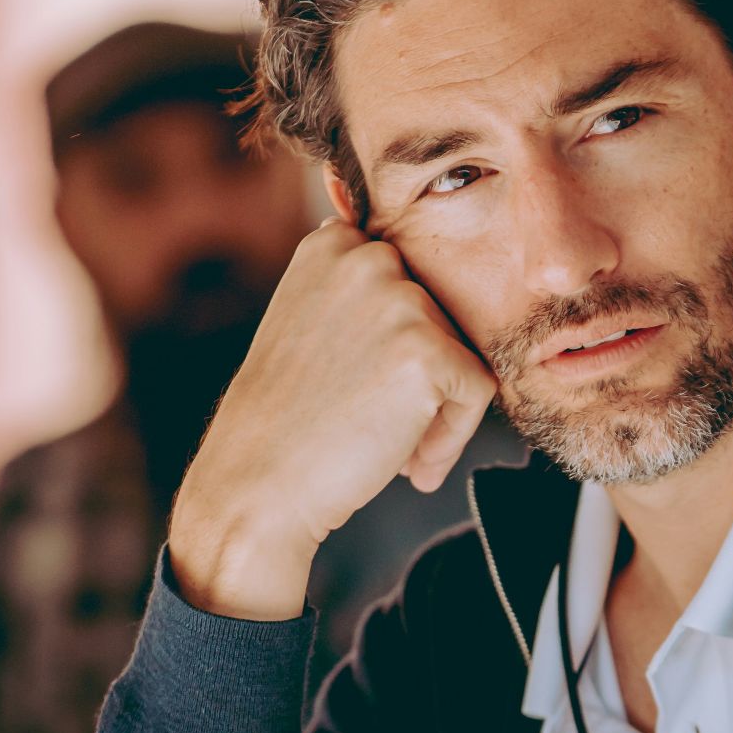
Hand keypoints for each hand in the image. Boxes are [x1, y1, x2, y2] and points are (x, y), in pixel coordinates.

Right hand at [167, 219, 495, 619]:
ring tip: (391, 449)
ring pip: (463, 355)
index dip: (397, 344)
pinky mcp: (429, 351)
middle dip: (421, 378)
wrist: (254, 486)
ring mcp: (400, 302)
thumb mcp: (306, 323)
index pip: (411, 282)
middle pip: (441, 318)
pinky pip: (478, 391)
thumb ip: (358, 294)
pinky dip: (453, 435)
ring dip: (437, 410)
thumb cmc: (284, 419)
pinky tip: (409, 468)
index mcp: (334, 245)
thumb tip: (416, 296)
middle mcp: (368, 258)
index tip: (364, 384)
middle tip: (376, 424)